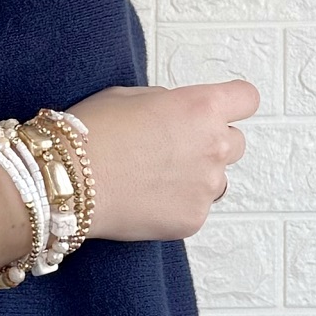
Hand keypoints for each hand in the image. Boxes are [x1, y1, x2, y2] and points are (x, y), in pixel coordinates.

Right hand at [69, 80, 257, 240]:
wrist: (68, 180)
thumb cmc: (92, 132)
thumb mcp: (131, 95)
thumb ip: (168, 104)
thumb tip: (177, 116)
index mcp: (202, 107)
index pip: (247, 99)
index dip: (233, 105)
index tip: (219, 112)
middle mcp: (214, 146)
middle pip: (236, 143)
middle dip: (212, 145)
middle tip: (174, 151)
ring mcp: (207, 187)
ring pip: (217, 181)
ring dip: (196, 179)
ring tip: (154, 181)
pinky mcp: (192, 219)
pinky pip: (195, 210)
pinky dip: (175, 207)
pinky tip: (144, 202)